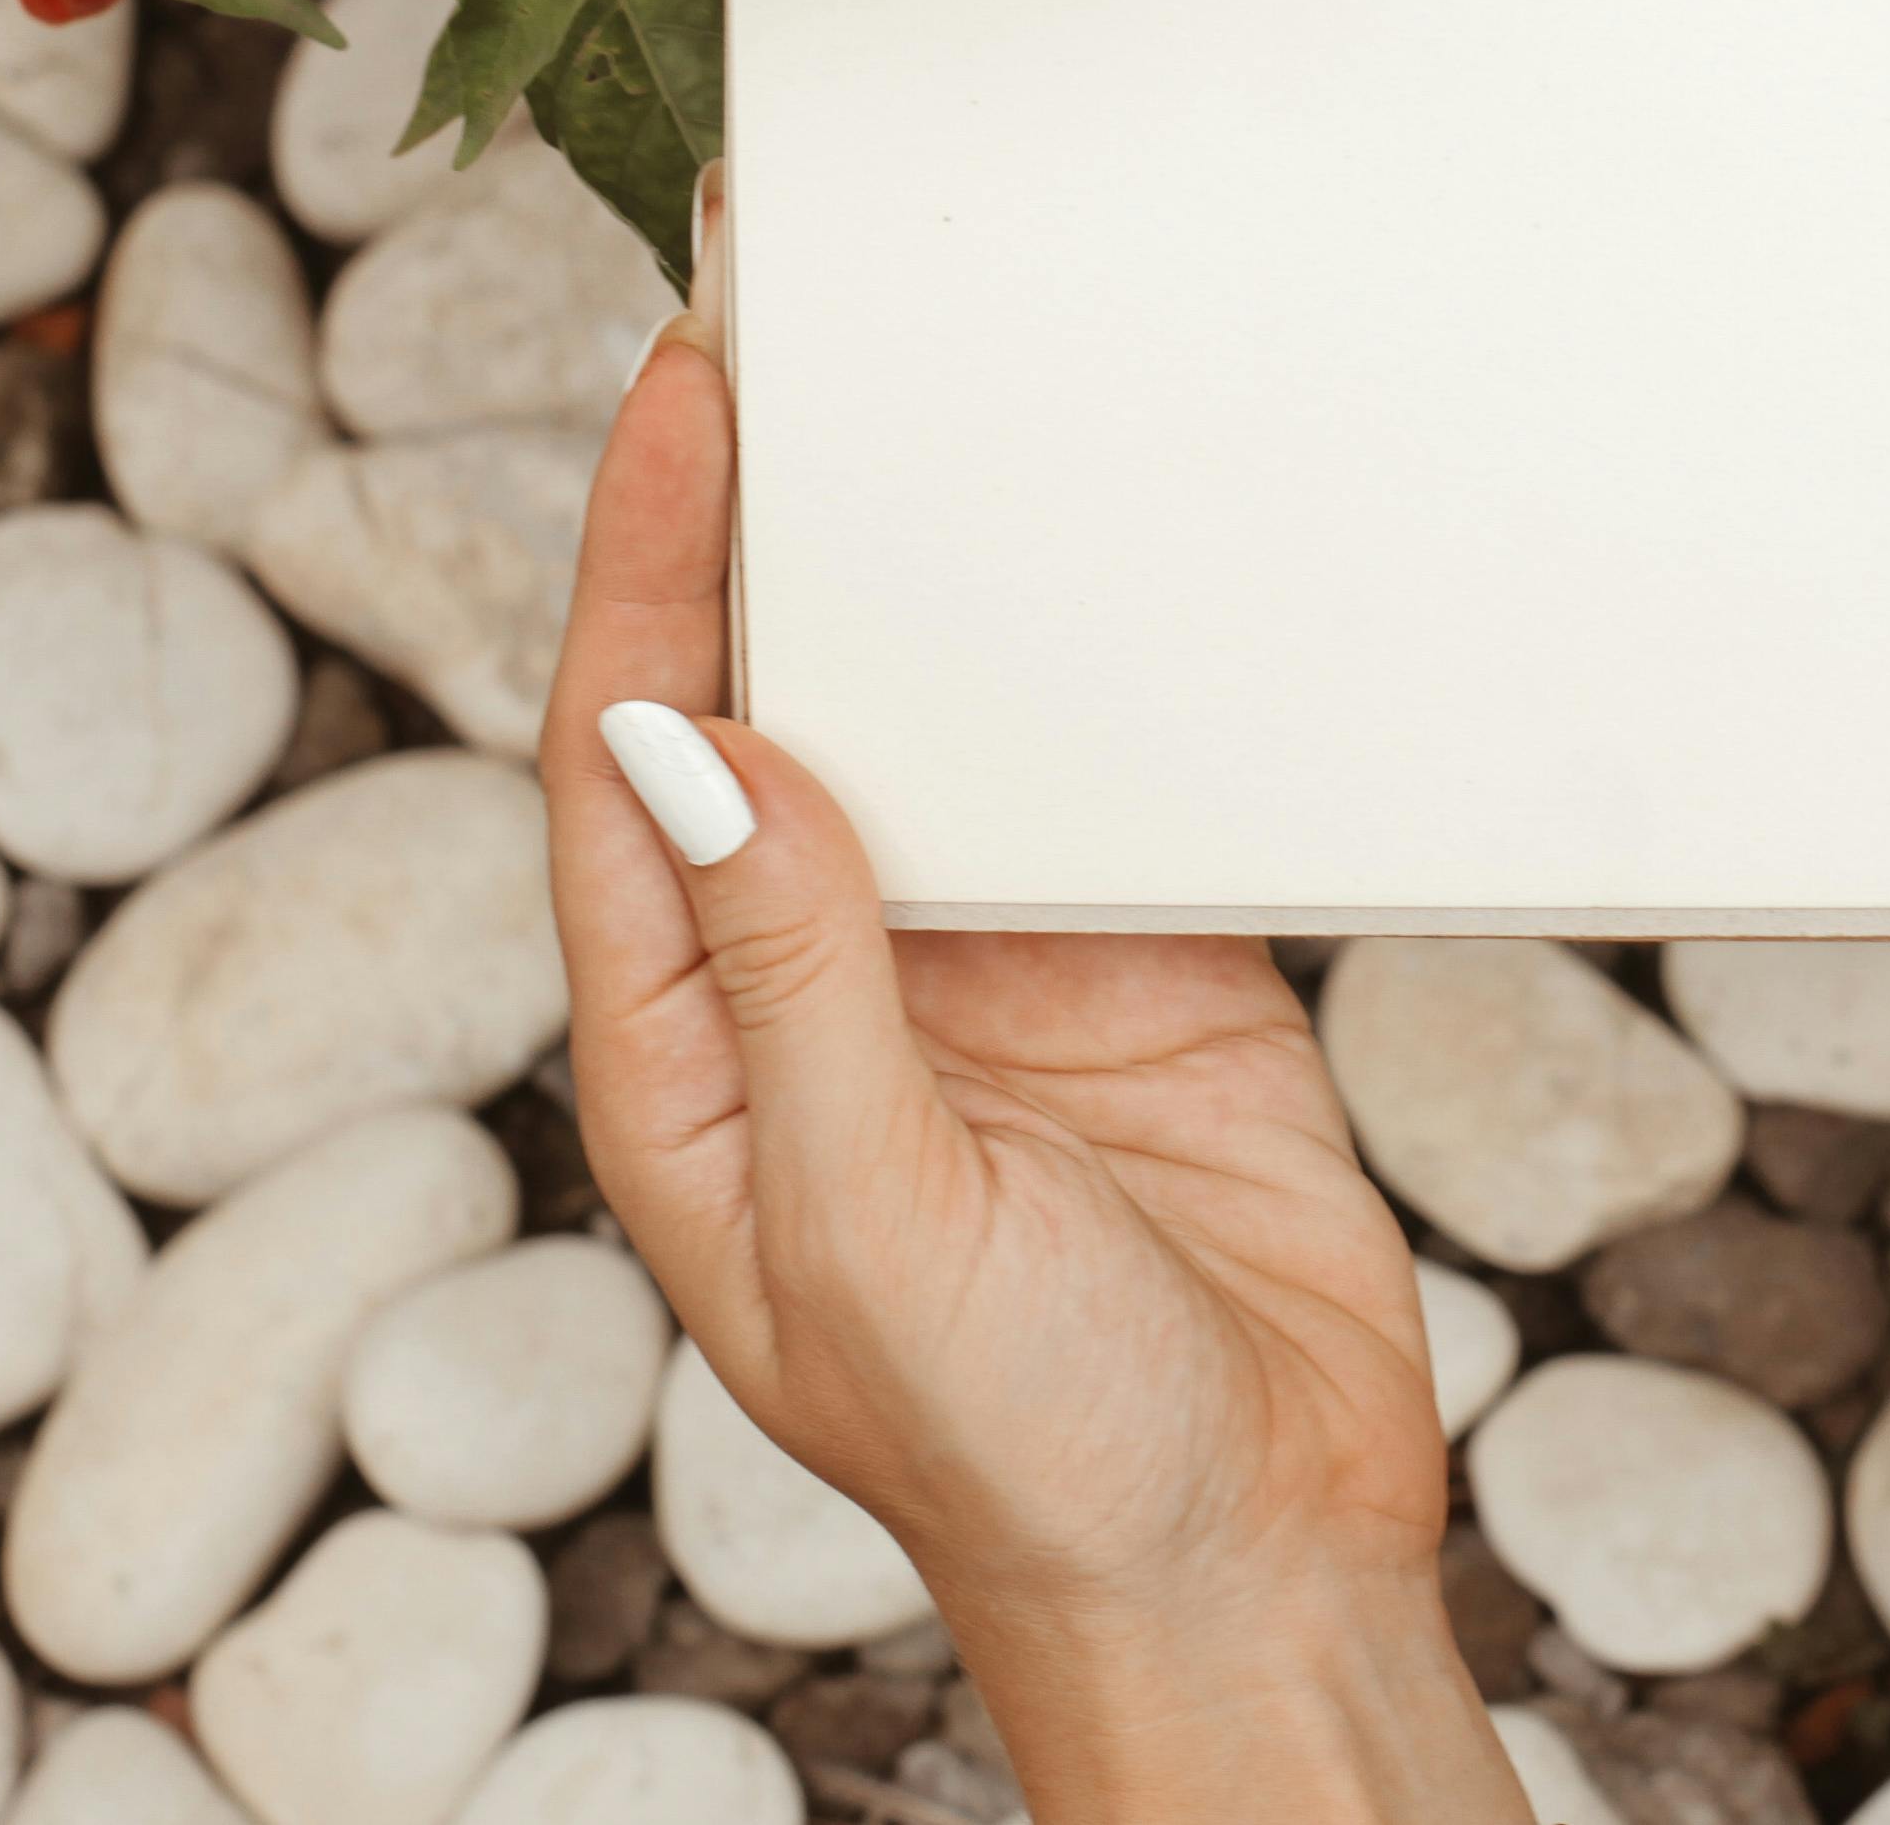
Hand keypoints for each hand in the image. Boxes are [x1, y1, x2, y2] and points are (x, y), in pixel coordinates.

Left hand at [537, 191, 1519, 1824]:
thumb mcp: (874, 1222)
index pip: (632, 762)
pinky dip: (1127, 675)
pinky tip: (1141, 571)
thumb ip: (797, 980)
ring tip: (950, 405)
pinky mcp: (1149, 973)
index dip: (640, 567)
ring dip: (941, 581)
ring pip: (948, 722)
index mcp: (700, 1063)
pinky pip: (1120, 785)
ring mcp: (992, 978)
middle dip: (766, 526)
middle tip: (788, 331)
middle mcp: (827, 995)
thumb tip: (705, 746)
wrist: (1257, 1559)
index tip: (678, 397)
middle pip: (771, 707)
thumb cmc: (1028, 1461)